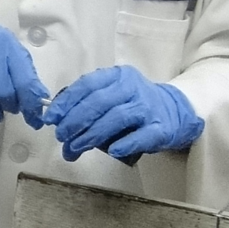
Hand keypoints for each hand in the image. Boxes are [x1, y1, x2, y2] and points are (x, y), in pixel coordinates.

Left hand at [40, 66, 202, 161]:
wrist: (176, 111)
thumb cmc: (135, 106)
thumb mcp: (113, 99)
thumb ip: (87, 110)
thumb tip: (60, 131)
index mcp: (117, 76)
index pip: (87, 85)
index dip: (67, 101)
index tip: (52, 118)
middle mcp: (133, 87)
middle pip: (99, 102)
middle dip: (75, 120)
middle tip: (61, 136)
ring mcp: (148, 107)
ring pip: (117, 117)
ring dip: (92, 134)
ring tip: (76, 146)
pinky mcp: (161, 128)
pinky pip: (142, 135)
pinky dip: (125, 143)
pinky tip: (112, 151)